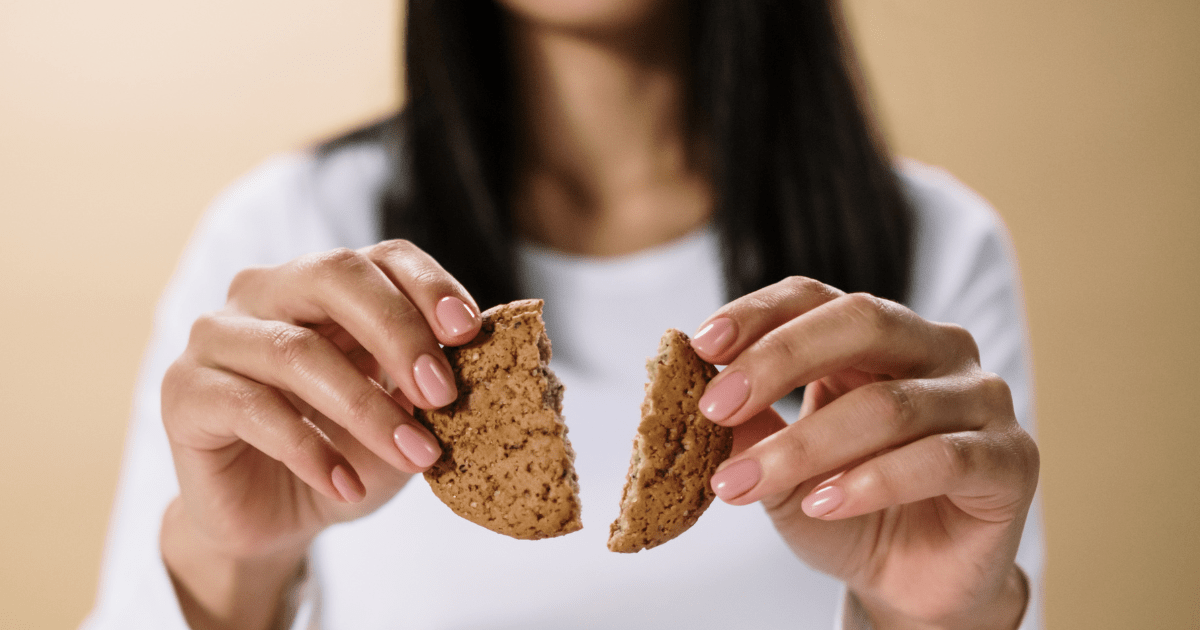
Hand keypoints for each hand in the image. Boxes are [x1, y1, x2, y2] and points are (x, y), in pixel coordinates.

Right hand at [160, 240, 480, 629]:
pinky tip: (347, 485)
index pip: (383, 257)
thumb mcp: (403, 415)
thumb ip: (428, 382)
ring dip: (366, 407)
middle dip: (398, 331)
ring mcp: (218, 336)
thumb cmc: (344, 450)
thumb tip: (473, 359)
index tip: (469, 332)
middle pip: (333, 276)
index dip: (429, 285)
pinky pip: (252, 409)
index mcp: (326, 285)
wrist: (274, 518)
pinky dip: (311, 450)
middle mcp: (266, 293)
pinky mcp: (185, 392)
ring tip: (415, 456)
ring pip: (295, 350)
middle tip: (444, 394)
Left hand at [692, 277, 1037, 629]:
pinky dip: (872, 480)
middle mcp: (936, 350)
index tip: (700, 347)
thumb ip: (750, 432)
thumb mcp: (781, 473)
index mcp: (878, 336)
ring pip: (889, 403)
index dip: (757, 315)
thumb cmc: (847, 512)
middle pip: (862, 323)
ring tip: (745, 483)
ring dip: (805, 445)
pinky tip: (824, 503)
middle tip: (716, 407)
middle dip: (779, 360)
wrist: (914, 586)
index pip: (816, 298)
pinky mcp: (1010, 459)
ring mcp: (981, 399)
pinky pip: (940, 458)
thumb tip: (699, 395)